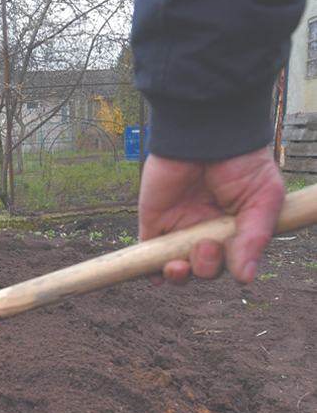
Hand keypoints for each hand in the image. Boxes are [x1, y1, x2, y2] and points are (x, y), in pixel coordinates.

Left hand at [138, 146, 284, 285]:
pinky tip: (158, 274)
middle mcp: (207, 230)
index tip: (230, 252)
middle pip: (205, 268)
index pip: (232, 260)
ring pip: (177, 266)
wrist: (206, 133)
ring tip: (180, 265)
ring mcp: (179, 226)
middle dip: (206, 267)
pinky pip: (149, 252)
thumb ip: (254, 239)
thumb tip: (244, 278)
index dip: (231, 265)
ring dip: (179, 275)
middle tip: (207, 246)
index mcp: (235, 227)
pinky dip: (150, 269)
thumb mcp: (262, 199)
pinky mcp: (154, 220)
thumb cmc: (241, 162)